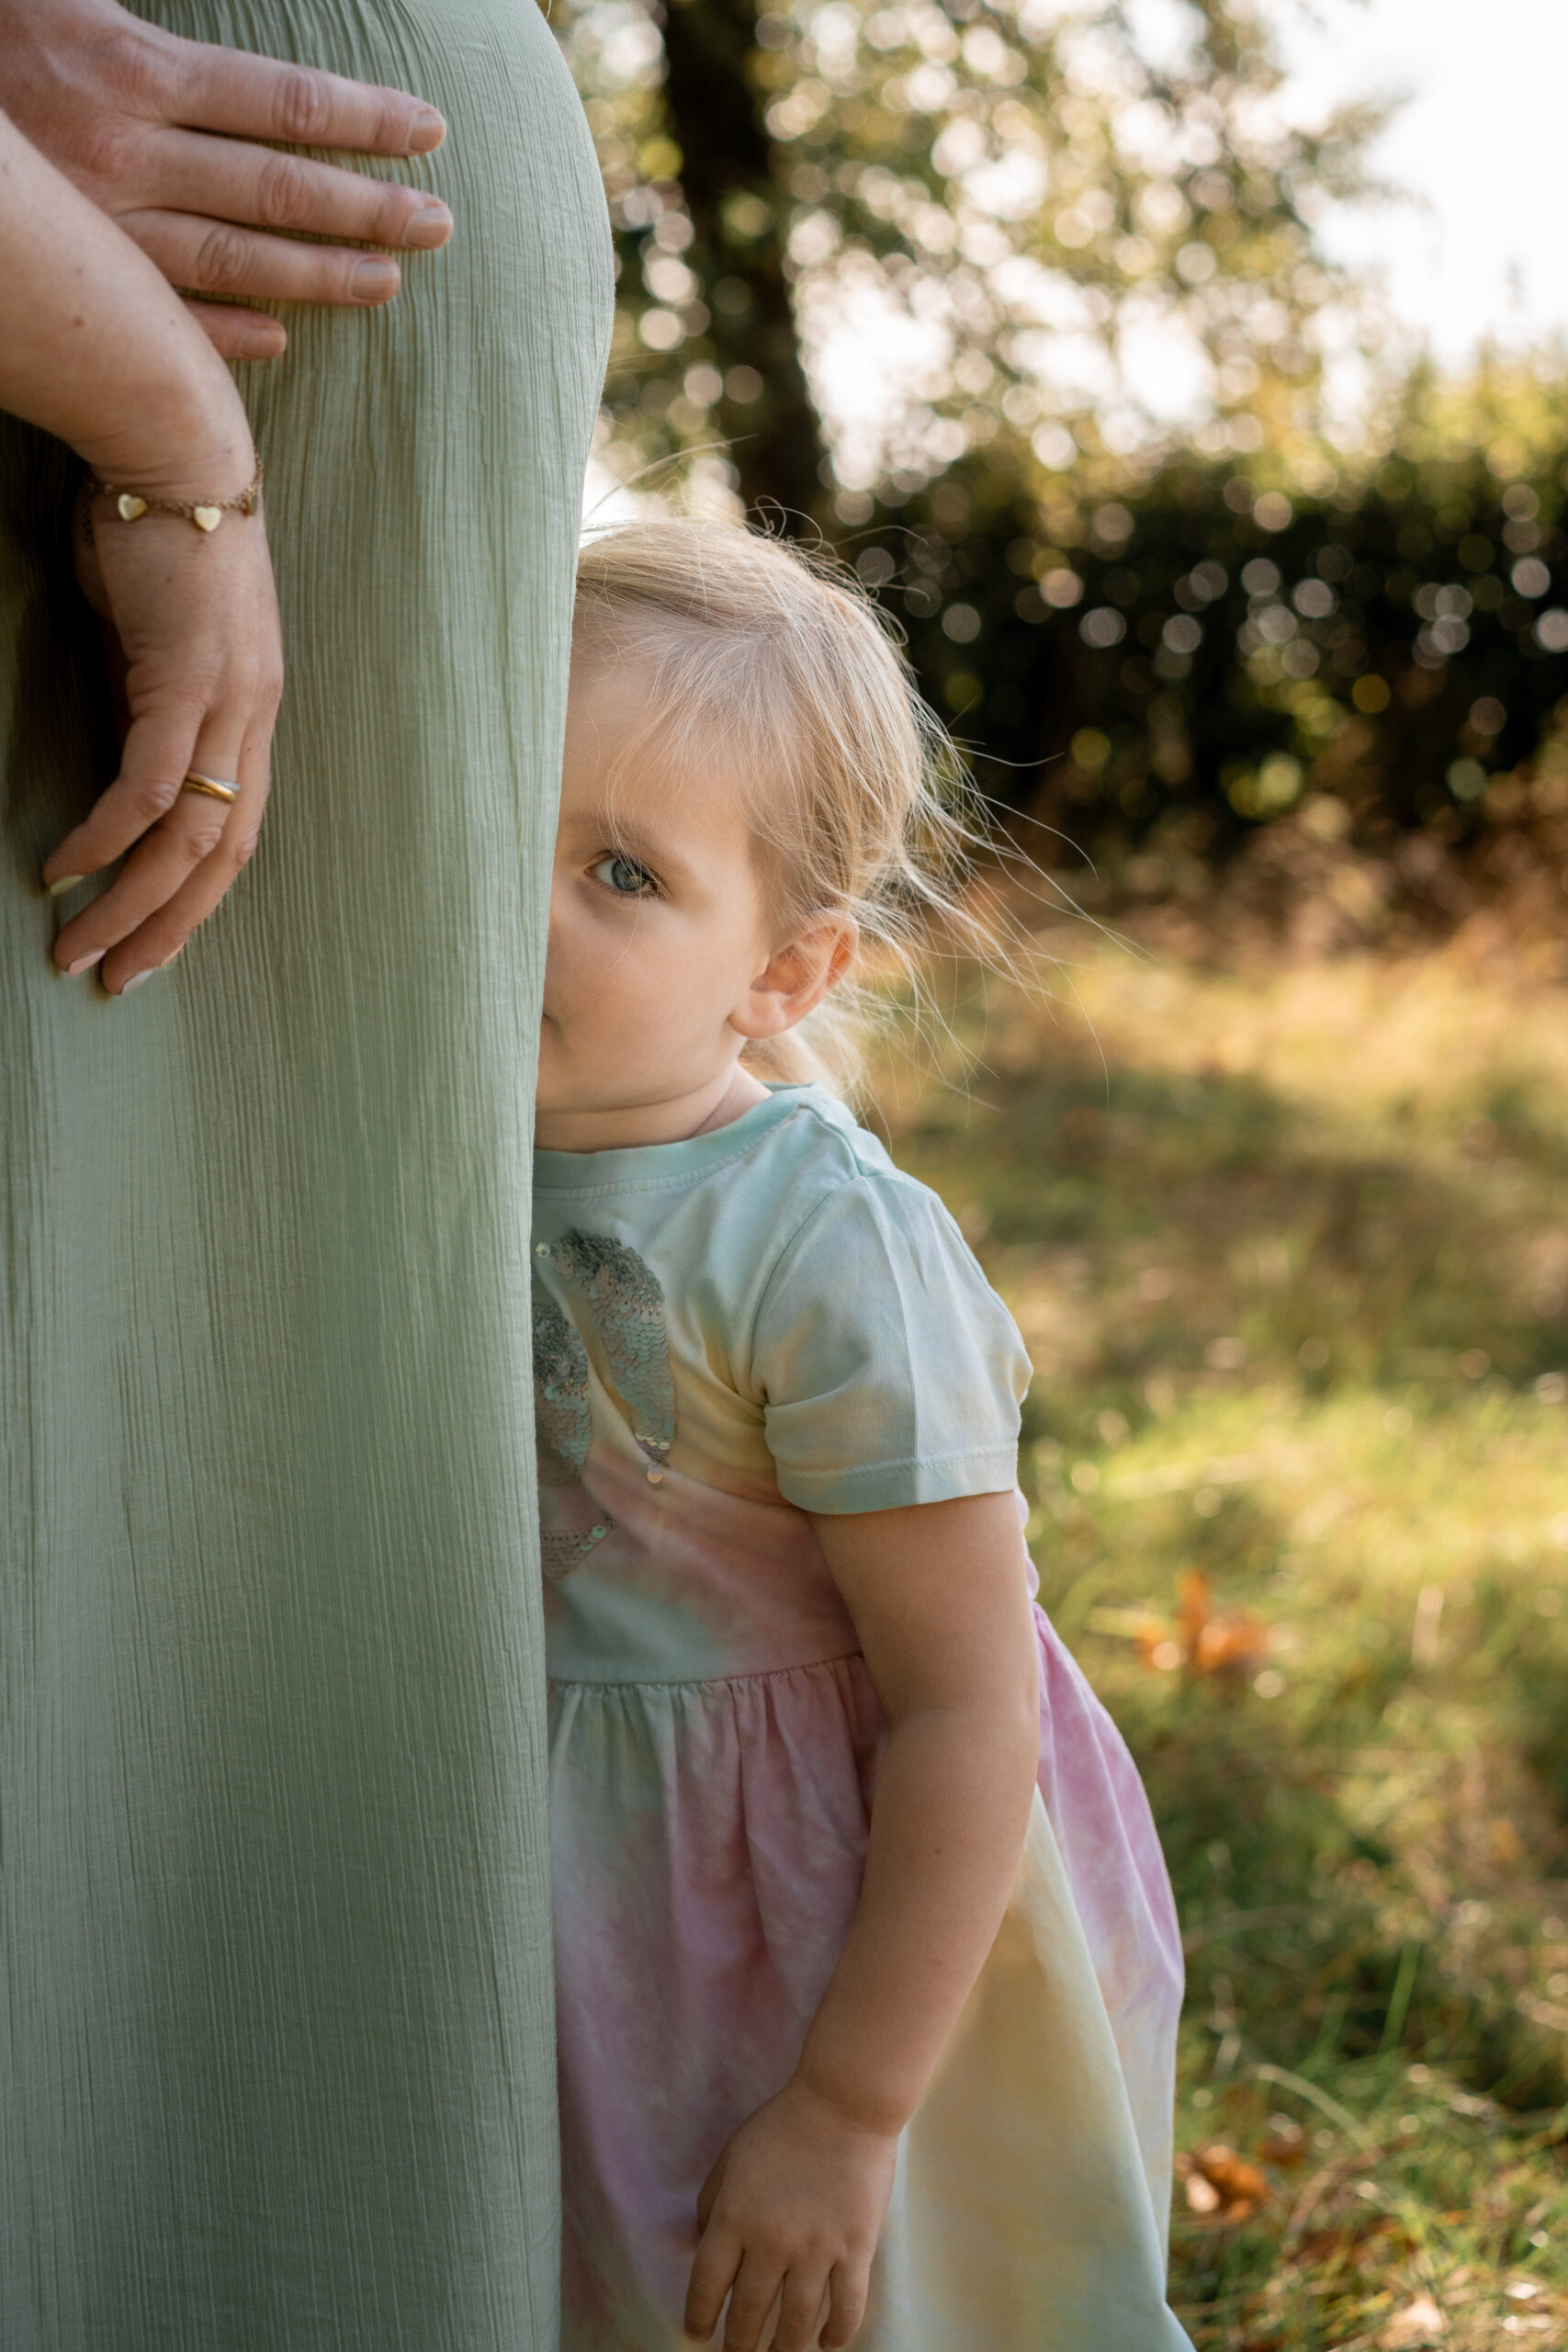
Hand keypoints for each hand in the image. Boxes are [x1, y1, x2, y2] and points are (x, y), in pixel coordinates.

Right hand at [0, 0, 452, 361]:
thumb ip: (144, 6)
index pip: (284, 102)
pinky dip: (228, 327)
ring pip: (238, 263)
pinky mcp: (73, 274)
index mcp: (131, 69)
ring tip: (388, 283)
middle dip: (370, 209)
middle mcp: (126, 156)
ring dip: (320, 278)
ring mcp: (100, 227)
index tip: (431, 132)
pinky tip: (280, 338)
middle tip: (440, 225)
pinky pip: (165, 312)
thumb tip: (233, 22)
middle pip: (279, 191)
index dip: (367, 119)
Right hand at [46, 486, 281, 992]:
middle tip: (112, 978)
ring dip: (130, 902)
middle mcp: (253, 719)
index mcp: (250, 713)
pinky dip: (106, 835)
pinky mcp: (190, 678)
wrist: (177, 449)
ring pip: (190, 839)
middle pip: (223, 860)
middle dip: (166, 929)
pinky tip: (66, 866)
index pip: (237, 834)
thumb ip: (144, 699)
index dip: (194, 899)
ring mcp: (229, 702)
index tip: (148, 945)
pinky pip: (149, 784)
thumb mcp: (150, 637)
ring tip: (78, 946)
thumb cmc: (155, 532)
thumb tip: (120, 750)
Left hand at [684, 2079, 896, 2351]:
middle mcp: (771, 2242)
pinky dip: (836, 2334)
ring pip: (795, 2324)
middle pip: (749, 2315)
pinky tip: (826, 2343)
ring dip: (783, 2348)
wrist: (842, 2104)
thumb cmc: (783, 2124)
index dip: (700, 2317)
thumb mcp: (732, 2156)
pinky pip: (846, 2309)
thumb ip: (711, 2202)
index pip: (707, 2286)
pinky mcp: (855, 2250)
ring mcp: (816, 2250)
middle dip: (739, 2345)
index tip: (698, 2333)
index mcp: (734, 2217)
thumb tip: (700, 2244)